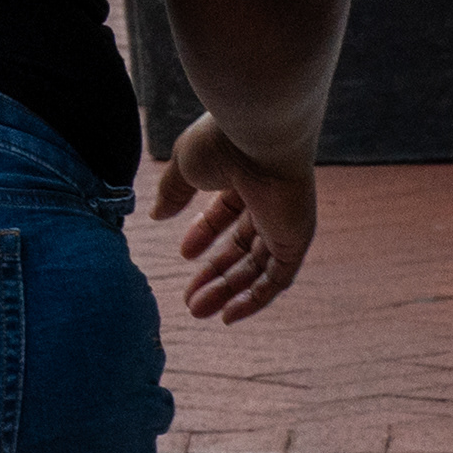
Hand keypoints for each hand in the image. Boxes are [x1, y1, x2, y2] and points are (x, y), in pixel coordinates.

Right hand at [147, 112, 317, 322]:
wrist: (258, 136)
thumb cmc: (220, 142)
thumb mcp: (184, 167)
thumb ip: (172, 192)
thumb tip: (157, 216)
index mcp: (243, 180)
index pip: (226, 215)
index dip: (204, 235)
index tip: (183, 254)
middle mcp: (267, 204)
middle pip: (241, 248)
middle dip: (214, 274)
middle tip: (189, 300)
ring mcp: (284, 224)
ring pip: (256, 268)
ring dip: (228, 290)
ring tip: (198, 311)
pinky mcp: (296, 240)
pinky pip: (278, 278)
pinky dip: (257, 298)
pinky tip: (231, 315)